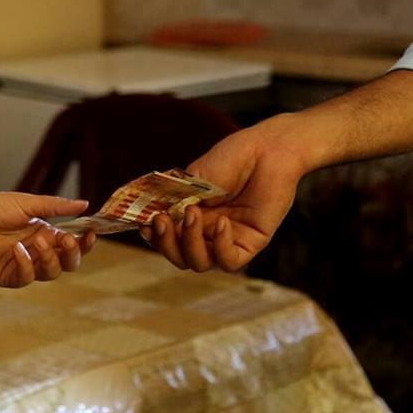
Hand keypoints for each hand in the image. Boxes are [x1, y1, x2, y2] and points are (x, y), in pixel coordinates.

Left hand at [0, 191, 96, 287]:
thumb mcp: (28, 203)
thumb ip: (56, 207)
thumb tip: (85, 204)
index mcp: (46, 234)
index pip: (73, 244)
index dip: (85, 243)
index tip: (91, 234)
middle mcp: (38, 251)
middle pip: (67, 264)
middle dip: (72, 255)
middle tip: (67, 241)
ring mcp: (24, 265)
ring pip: (50, 273)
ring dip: (49, 258)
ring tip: (37, 241)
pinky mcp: (8, 276)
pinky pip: (26, 278)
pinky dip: (25, 265)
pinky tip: (17, 249)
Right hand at [144, 114, 311, 271]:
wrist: (268, 149)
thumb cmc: (233, 158)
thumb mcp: (194, 179)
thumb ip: (174, 200)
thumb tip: (149, 216)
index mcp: (191, 216)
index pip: (167, 238)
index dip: (153, 236)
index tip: (144, 223)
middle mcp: (207, 232)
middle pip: (179, 257)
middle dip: (166, 243)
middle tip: (162, 220)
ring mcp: (227, 239)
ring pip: (199, 263)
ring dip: (189, 242)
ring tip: (193, 213)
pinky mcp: (250, 244)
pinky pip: (229, 262)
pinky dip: (219, 246)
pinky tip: (222, 222)